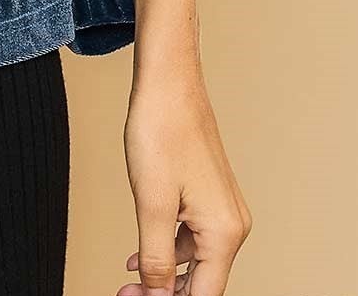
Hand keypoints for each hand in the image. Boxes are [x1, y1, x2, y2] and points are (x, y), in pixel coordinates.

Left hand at [119, 69, 252, 294]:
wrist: (168, 83)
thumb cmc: (161, 131)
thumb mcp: (151, 203)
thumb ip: (156, 257)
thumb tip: (158, 295)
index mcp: (224, 232)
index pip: (204, 295)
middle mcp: (232, 225)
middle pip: (203, 283)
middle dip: (165, 293)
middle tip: (125, 293)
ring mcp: (222, 209)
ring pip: (196, 261)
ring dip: (165, 274)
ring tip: (129, 279)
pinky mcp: (209, 196)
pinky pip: (192, 237)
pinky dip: (168, 249)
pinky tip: (139, 254)